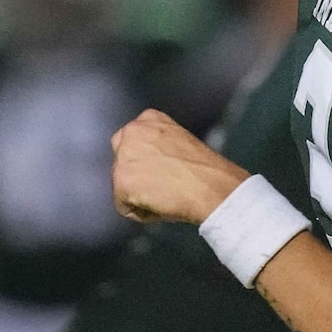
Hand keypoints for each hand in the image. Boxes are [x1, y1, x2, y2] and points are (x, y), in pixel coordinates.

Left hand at [111, 109, 249, 225]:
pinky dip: (141, 213)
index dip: (146, 162)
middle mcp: (131, 131)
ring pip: (122, 185)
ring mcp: (123, 156)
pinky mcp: (121, 181)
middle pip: (120, 162)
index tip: (162, 172)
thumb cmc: (204, 171)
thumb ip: (158, 147)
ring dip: (140, 195)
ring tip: (165, 196)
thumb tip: (150, 166)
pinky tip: (160, 206)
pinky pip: (124, 207)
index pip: (131, 142)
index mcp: (149, 119)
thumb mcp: (178, 143)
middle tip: (160, 187)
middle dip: (136, 176)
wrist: (210, 185)